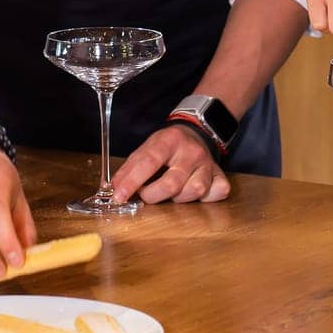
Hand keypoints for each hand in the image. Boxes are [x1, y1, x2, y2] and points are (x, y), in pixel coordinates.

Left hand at [111, 124, 229, 204]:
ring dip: (177, 198)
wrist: (197, 132)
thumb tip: (112, 188)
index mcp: (169, 140)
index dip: (131, 181)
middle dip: (152, 195)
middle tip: (145, 195)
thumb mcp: (147, 147)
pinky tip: (193, 189)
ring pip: (193, 191)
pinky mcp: (220, 175)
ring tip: (171, 190)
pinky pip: (215, 194)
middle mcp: (191, 151)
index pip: (148, 162)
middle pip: (171, 183)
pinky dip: (203, 199)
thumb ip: (130, 168)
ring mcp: (208, 164)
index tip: (118, 196)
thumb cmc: (167, 146)